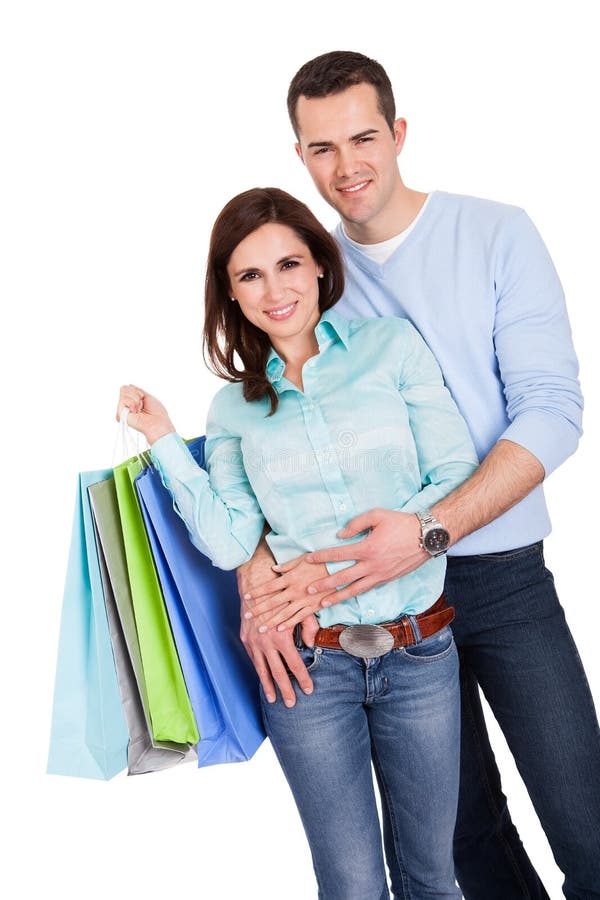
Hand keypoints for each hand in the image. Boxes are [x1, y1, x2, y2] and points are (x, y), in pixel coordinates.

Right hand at [116, 384, 174, 444]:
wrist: (158, 423)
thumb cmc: (156, 413)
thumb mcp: (147, 396)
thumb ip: (137, 390)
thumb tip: (129, 385)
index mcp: (132, 402)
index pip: (127, 388)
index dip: (138, 392)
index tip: (144, 400)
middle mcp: (125, 406)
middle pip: (124, 388)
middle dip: (136, 394)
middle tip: (142, 405)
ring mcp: (122, 410)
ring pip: (123, 392)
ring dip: (135, 399)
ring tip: (139, 409)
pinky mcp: (120, 414)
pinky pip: (123, 400)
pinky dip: (132, 403)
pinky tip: (135, 412)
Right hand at [238, 541, 318, 706]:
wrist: (256, 582)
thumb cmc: (283, 593)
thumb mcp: (302, 607)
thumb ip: (310, 627)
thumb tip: (313, 645)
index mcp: (282, 637)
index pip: (295, 665)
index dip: (303, 679)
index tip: (309, 690)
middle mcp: (266, 643)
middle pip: (278, 672)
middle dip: (286, 689)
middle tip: (292, 704)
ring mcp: (253, 642)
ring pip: (262, 669)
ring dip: (269, 685)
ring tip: (274, 699)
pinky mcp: (245, 638)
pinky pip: (253, 659)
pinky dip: (259, 670)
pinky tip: (264, 679)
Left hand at [244, 554, 335, 632]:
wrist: (340, 568)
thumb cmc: (321, 561)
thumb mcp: (303, 559)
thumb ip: (287, 565)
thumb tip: (274, 568)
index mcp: (290, 577)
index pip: (269, 586)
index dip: (256, 592)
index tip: (246, 597)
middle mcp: (294, 590)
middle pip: (272, 602)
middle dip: (258, 610)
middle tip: (247, 616)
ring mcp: (304, 600)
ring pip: (284, 613)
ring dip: (271, 621)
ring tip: (260, 629)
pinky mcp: (313, 606)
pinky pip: (299, 617)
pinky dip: (289, 624)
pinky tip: (280, 629)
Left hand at [302, 508, 429, 603]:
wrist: (427, 537)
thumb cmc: (401, 523)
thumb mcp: (377, 515)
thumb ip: (356, 523)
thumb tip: (340, 535)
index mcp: (368, 548)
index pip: (338, 554)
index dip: (322, 557)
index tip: (308, 560)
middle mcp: (372, 565)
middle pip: (343, 578)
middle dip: (324, 584)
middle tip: (309, 590)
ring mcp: (380, 575)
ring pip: (354, 590)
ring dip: (337, 597)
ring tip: (322, 604)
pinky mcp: (387, 579)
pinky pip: (367, 589)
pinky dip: (354, 594)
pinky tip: (345, 597)